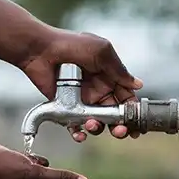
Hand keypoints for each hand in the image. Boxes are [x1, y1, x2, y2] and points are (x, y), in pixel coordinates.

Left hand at [0, 0, 142, 140]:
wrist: (40, 50)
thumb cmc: (71, 45)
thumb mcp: (101, 51)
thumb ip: (119, 69)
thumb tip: (137, 85)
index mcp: (108, 77)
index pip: (125, 97)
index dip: (132, 111)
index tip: (137, 123)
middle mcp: (97, 90)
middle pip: (114, 115)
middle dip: (120, 126)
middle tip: (121, 132)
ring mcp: (82, 100)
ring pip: (97, 122)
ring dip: (99, 128)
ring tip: (92, 124)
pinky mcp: (66, 108)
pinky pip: (75, 125)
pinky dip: (79, 133)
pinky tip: (80, 133)